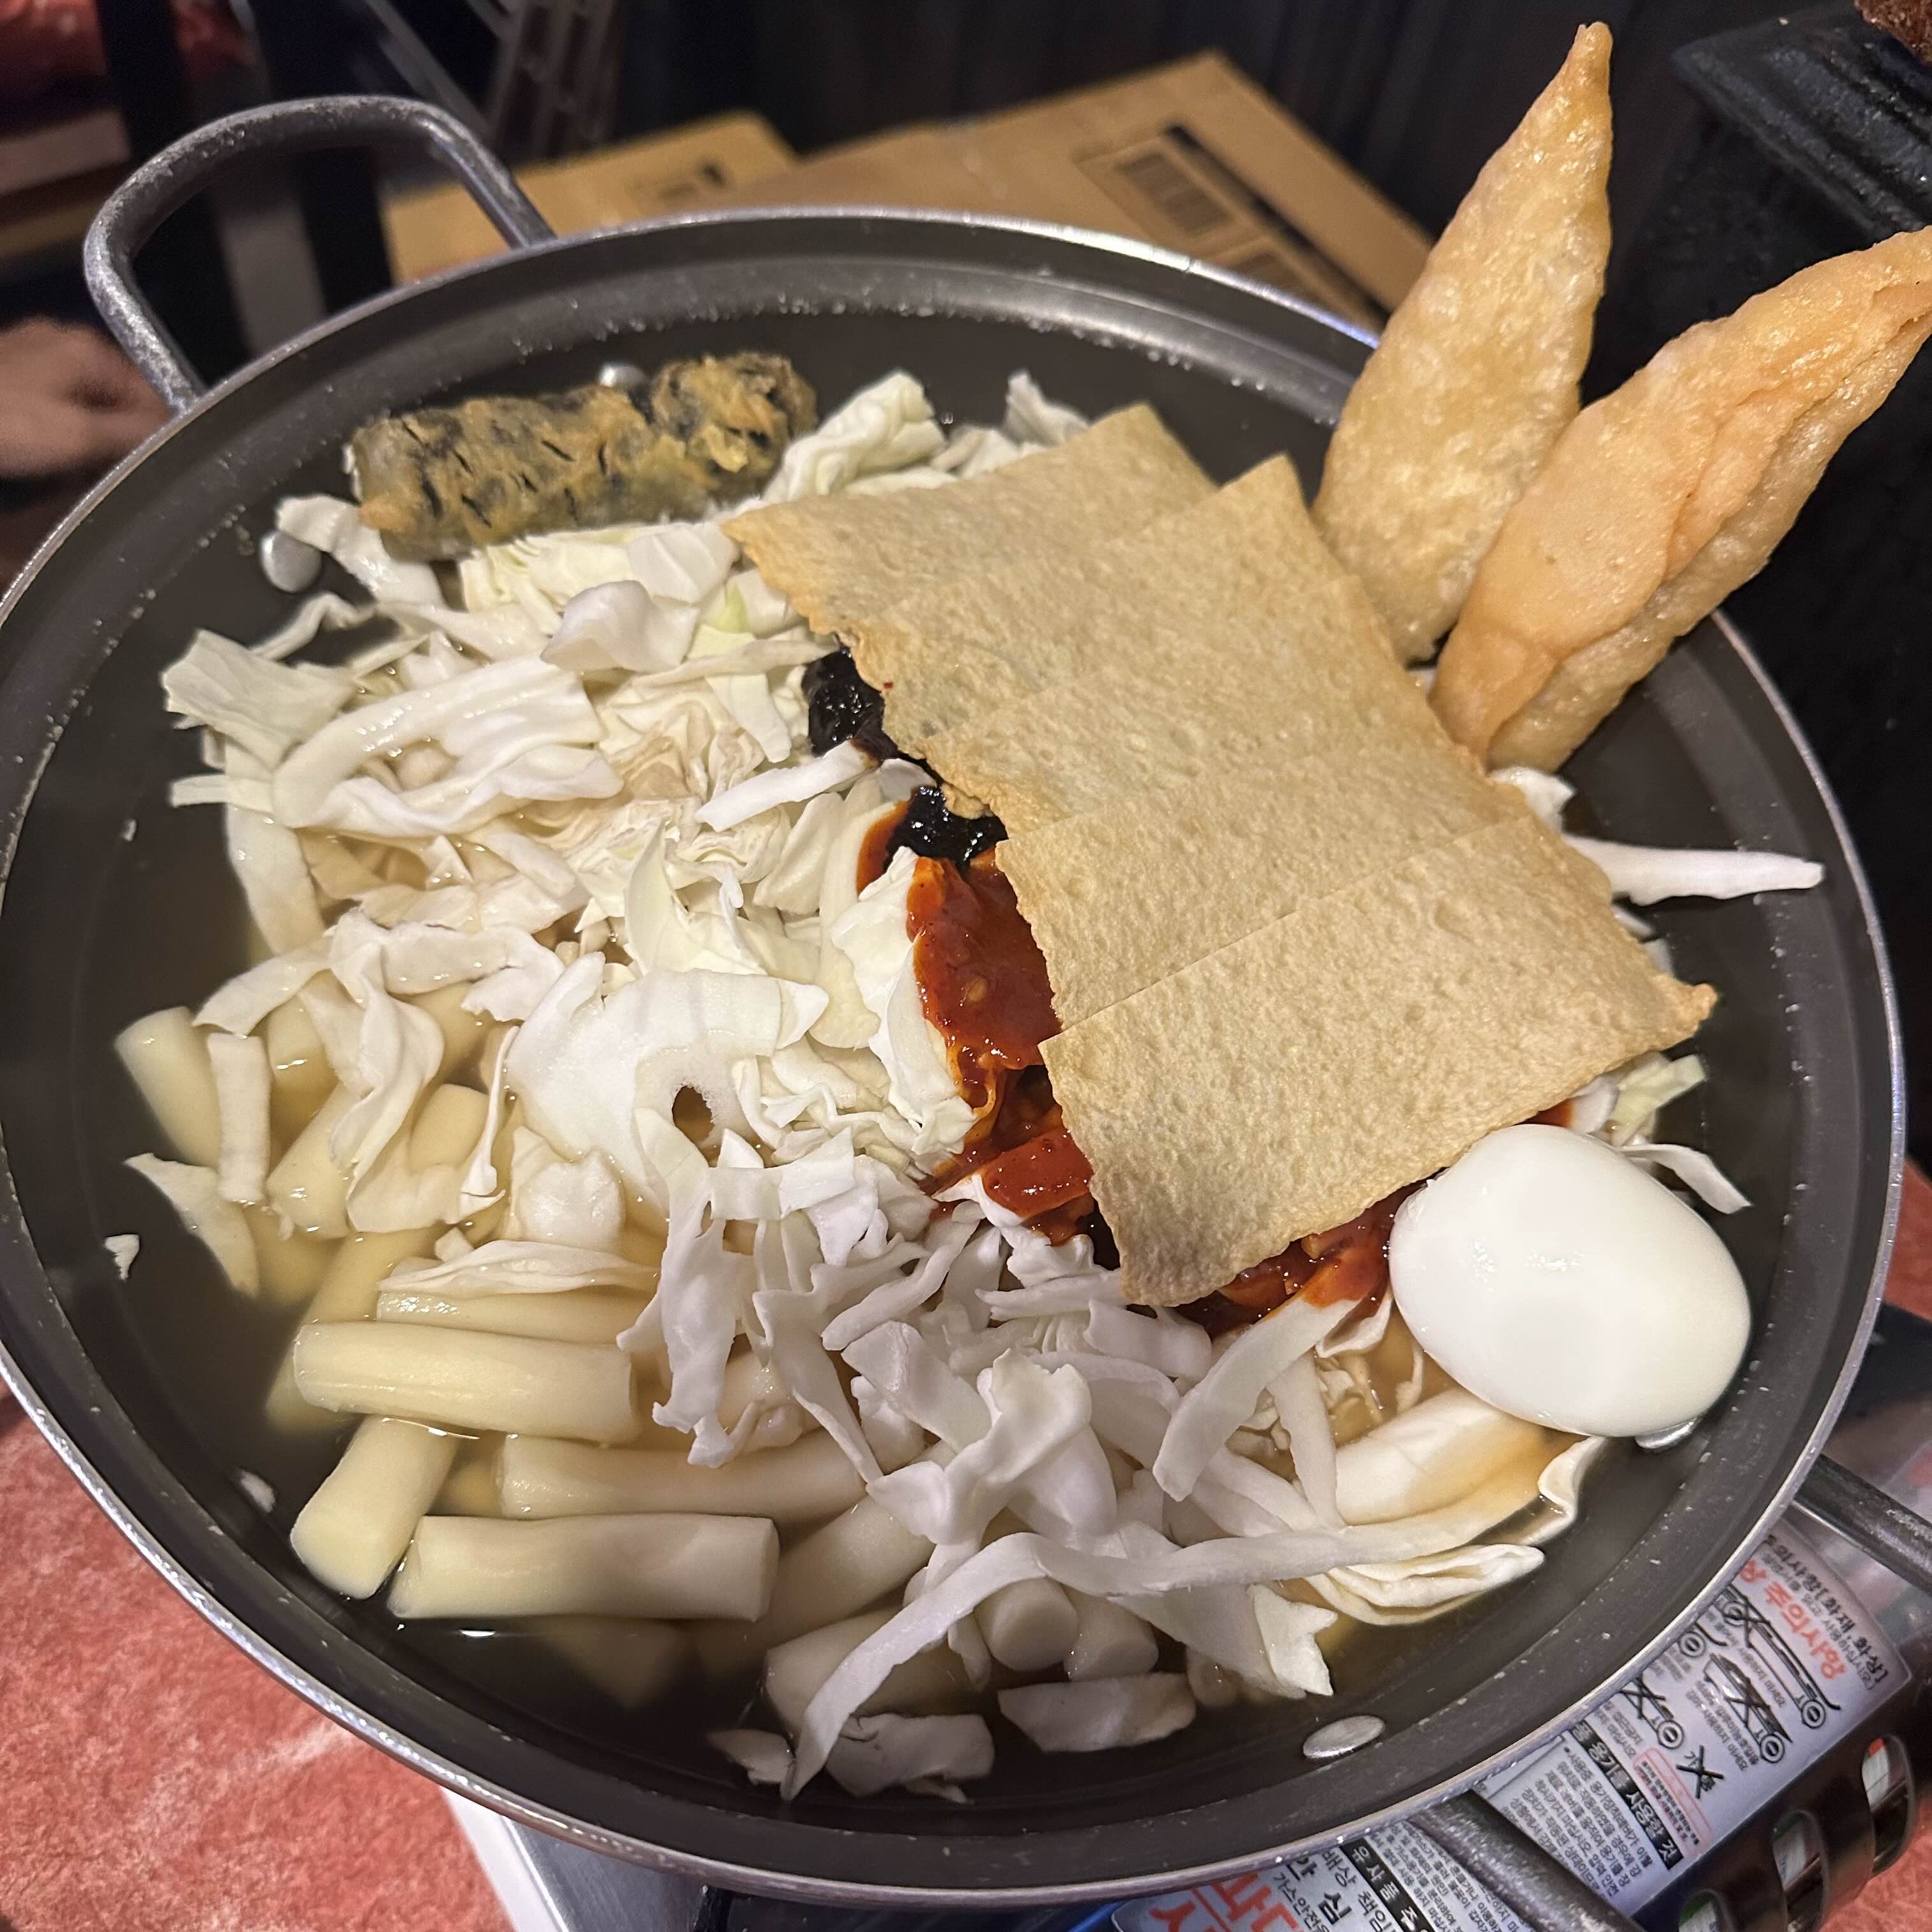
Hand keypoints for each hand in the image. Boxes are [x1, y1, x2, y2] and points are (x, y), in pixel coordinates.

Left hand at [0, 320, 169, 479]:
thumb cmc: (2, 424)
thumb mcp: (76, 437)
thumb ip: (134, 435)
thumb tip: (177, 436)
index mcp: (89, 350)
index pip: (153, 394)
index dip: (157, 435)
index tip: (145, 471)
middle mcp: (63, 341)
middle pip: (118, 398)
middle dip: (115, 439)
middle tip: (98, 475)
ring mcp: (30, 352)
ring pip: (84, 404)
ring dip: (83, 439)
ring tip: (64, 468)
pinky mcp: (7, 370)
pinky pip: (52, 403)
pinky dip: (55, 429)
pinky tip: (38, 452)